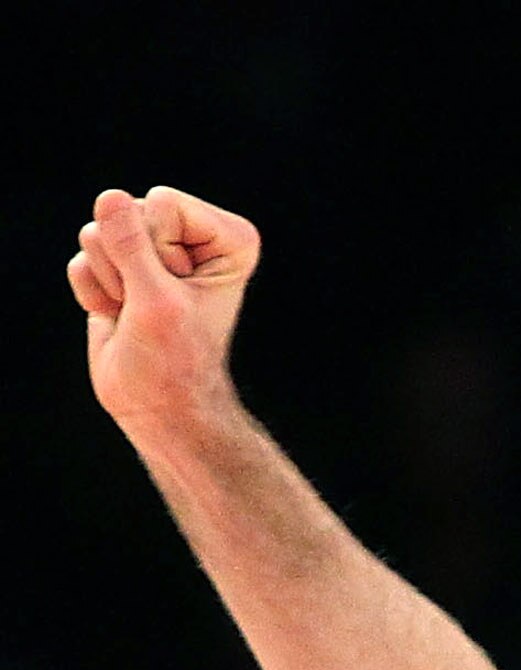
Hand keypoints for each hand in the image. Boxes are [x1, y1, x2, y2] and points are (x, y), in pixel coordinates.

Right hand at [67, 187, 260, 446]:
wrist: (157, 409)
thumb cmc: (174, 364)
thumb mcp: (156, 301)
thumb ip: (131, 244)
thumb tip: (109, 197)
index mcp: (226, 239)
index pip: (163, 203)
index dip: (160, 255)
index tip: (178, 295)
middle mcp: (190, 235)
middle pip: (128, 210)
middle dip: (129, 267)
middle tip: (153, 308)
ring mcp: (151, 248)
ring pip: (99, 230)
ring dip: (110, 280)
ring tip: (136, 312)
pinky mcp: (118, 266)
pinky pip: (82, 256)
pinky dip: (93, 291)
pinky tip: (118, 315)